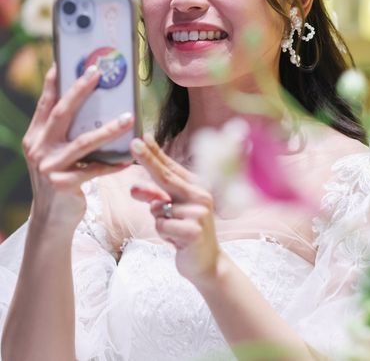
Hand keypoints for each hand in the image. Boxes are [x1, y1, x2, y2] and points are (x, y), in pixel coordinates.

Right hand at [23, 65, 134, 232]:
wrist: (52, 218)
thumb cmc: (61, 179)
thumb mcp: (56, 153)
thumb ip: (66, 132)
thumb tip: (94, 104)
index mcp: (35, 136)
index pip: (46, 103)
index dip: (54, 81)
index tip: (65, 61)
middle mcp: (38, 148)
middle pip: (62, 114)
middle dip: (80, 91)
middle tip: (98, 72)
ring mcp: (48, 167)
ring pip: (83, 142)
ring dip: (109, 129)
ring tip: (129, 117)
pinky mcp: (63, 184)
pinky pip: (95, 170)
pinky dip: (114, 164)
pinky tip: (130, 159)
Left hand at [129, 134, 220, 283]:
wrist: (207, 263)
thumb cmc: (185, 233)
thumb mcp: (169, 213)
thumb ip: (154, 197)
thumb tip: (134, 188)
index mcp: (195, 187)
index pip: (170, 167)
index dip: (156, 152)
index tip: (142, 136)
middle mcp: (200, 195)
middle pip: (166, 177)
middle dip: (148, 159)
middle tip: (134, 144)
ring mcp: (199, 212)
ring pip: (158, 209)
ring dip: (159, 222)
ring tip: (175, 231)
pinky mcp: (194, 230)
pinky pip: (161, 225)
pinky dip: (163, 233)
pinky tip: (178, 240)